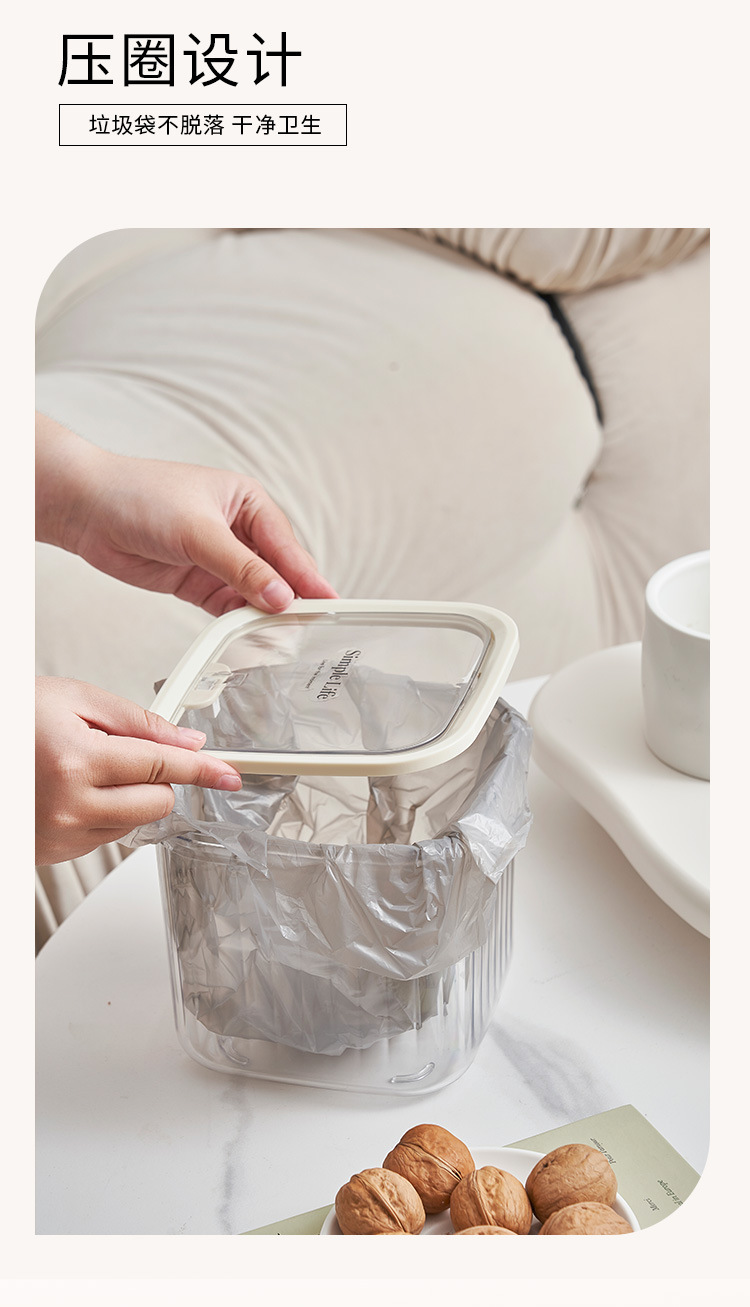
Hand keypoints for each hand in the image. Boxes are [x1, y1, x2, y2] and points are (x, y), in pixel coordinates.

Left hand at [35, 414, 337, 615]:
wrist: (86, 509)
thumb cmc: (139, 495)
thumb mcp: (199, 531)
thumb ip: (242, 568)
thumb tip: (279, 595)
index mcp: (247, 501)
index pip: (286, 544)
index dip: (306, 576)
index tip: (326, 602)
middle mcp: (237, 529)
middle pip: (275, 571)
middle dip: (289, 598)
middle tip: (309, 625)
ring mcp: (217, 557)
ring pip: (253, 592)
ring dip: (264, 613)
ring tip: (282, 636)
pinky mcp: (197, 581)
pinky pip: (227, 605)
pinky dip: (238, 620)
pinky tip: (249, 633)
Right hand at [35, 677, 242, 864]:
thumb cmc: (13, 719)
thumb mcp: (75, 699)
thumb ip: (139, 722)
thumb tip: (187, 741)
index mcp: (76, 761)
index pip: (162, 766)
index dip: (203, 768)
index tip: (229, 774)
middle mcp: (69, 806)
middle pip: (157, 803)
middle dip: (155, 777)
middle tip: (122, 752)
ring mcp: (59, 836)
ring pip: (134, 823)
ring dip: (127, 796)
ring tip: (84, 767)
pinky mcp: (53, 854)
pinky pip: (105, 837)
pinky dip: (103, 814)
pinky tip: (73, 790)